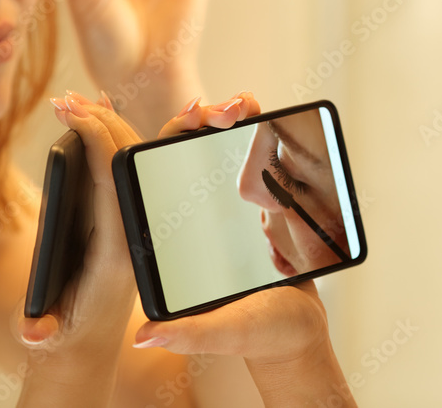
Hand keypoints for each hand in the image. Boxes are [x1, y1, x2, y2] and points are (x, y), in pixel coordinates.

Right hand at [14, 92, 139, 389]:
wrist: (87, 344)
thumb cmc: (64, 334)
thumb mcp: (51, 335)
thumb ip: (40, 330)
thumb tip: (33, 331)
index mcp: (120, 249)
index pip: (115, 181)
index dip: (97, 141)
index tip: (73, 113)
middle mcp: (135, 228)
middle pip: (127, 159)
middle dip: (100, 123)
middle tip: (65, 100)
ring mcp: (133, 218)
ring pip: (133, 159)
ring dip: (108, 124)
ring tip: (77, 100)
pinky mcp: (125, 215)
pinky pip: (127, 167)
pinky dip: (114, 137)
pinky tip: (101, 111)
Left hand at [135, 94, 356, 405]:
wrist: (297, 334)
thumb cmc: (262, 335)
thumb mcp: (228, 332)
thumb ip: (191, 334)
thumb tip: (144, 336)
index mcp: (169, 241)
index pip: (144, 176)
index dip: (151, 138)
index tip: (184, 115)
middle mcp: (186, 217)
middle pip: (176, 150)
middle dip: (194, 118)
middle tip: (222, 108)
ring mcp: (215, 205)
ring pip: (207, 145)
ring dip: (220, 115)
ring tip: (242, 105)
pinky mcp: (245, 201)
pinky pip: (239, 153)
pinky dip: (243, 128)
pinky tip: (251, 113)